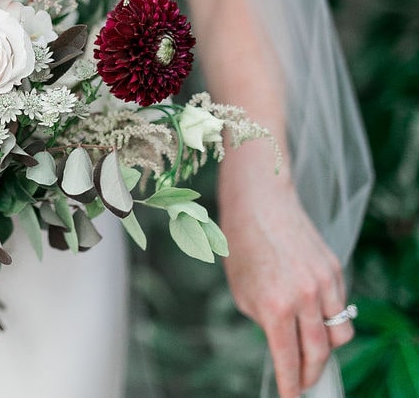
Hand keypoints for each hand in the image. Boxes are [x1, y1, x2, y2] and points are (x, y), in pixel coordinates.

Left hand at [221, 183, 352, 397]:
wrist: (260, 204)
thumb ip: (264, 321)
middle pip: (320, 352)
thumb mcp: (242, 291)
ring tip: (310, 350)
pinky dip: (329, 318)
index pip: (289, 358)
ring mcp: (324, 284)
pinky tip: (313, 316)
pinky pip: (341, 307)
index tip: (292, 397)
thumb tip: (281, 342)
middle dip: (311, 373)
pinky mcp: (336, 270)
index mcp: (275, 305)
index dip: (291, 383)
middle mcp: (304, 297)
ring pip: (340, 334)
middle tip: (302, 381)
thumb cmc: (242, 246)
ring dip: (326, 348)